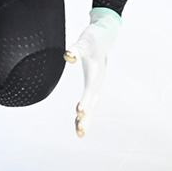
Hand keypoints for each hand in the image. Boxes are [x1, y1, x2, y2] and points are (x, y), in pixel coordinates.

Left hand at [63, 7, 120, 136]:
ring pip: (92, 106)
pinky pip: (90, 102)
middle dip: (86, 116)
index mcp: (96, 73)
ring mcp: (96, 85)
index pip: (90, 90)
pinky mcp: (93, 86)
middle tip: (78, 129)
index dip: (85, 100)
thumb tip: (68, 55)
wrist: (103, 37)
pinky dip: (86, 113)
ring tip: (79, 133)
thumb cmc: (92, 40)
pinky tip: (79, 121)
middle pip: (93, 103)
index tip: (78, 111)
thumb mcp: (84, 42)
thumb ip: (76, 49)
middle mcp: (97, 82)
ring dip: (87, 119)